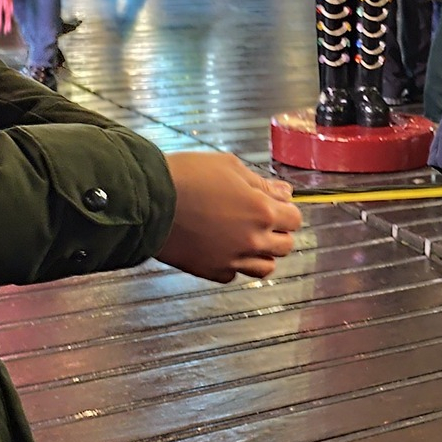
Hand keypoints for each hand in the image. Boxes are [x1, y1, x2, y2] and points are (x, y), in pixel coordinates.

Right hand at [157, 153, 302, 281]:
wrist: (147, 199)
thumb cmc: (187, 175)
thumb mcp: (229, 166)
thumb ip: (262, 184)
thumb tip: (285, 193)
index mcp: (263, 211)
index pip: (294, 220)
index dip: (286, 211)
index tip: (275, 206)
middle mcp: (253, 240)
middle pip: (285, 246)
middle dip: (278, 233)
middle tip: (260, 221)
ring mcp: (233, 259)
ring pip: (265, 268)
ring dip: (262, 254)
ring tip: (246, 239)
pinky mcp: (211, 271)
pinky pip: (233, 275)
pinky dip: (233, 265)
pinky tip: (223, 249)